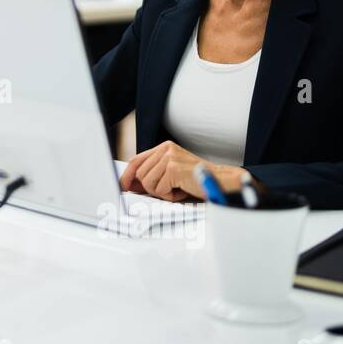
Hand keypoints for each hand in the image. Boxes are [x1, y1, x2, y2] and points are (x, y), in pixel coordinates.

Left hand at [120, 140, 245, 201]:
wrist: (221, 182)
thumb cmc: (196, 181)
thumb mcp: (171, 174)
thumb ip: (152, 174)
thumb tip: (129, 184)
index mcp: (164, 147)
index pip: (136, 160)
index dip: (127, 175)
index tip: (121, 187)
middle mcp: (166, 149)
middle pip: (139, 174)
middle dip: (150, 188)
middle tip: (169, 190)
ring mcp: (169, 157)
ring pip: (147, 183)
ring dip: (161, 192)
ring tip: (178, 189)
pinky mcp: (173, 169)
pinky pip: (159, 190)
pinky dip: (170, 196)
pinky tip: (182, 191)